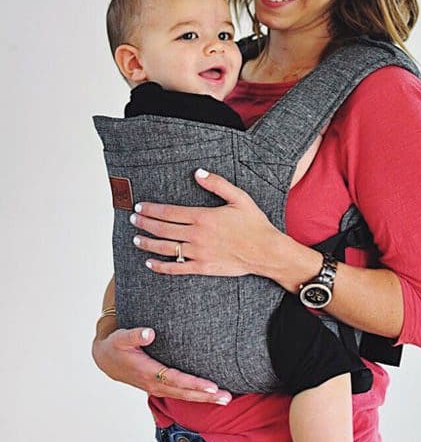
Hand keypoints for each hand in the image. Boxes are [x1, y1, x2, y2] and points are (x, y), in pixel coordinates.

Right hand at [92, 320, 232, 403]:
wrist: (106, 359)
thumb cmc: (116, 346)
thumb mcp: (121, 338)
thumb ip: (135, 334)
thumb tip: (149, 333)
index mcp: (148, 372)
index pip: (176, 380)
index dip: (194, 384)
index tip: (212, 386)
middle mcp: (155, 384)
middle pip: (184, 393)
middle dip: (206, 396)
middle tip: (227, 398)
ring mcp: (158, 388)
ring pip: (184, 396)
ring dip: (205, 398)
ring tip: (226, 399)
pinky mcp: (160, 387)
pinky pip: (181, 394)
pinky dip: (196, 396)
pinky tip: (211, 395)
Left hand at [130, 168, 282, 276]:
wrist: (266, 251)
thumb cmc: (255, 224)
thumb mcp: (239, 197)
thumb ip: (217, 184)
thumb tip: (198, 173)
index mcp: (204, 217)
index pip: (169, 212)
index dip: (151, 210)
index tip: (140, 207)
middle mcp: (197, 235)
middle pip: (163, 229)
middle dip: (145, 223)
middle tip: (133, 219)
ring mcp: (198, 253)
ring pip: (166, 248)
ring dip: (148, 243)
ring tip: (136, 238)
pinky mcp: (203, 267)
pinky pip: (177, 268)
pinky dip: (161, 266)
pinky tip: (150, 263)